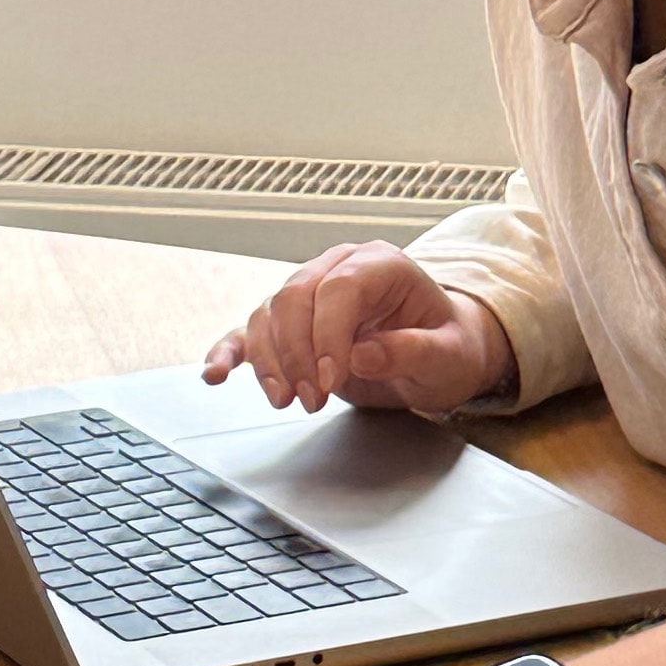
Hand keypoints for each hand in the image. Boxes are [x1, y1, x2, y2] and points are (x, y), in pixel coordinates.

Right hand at [202, 244, 514, 414]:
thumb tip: (362, 354)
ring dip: (270, 362)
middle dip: (296, 353)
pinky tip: (215, 374)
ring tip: (288, 401)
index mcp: (381, 265)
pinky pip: (249, 331)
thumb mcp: (449, 356)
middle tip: (312, 399)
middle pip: (294, 297)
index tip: (331, 379)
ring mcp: (311, 294)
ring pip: (268, 314)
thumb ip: (414, 352)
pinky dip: (230, 352)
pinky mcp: (292, 325)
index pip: (339, 288)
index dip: (328, 334)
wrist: (438, 355)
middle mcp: (339, 269)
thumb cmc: (448, 349)